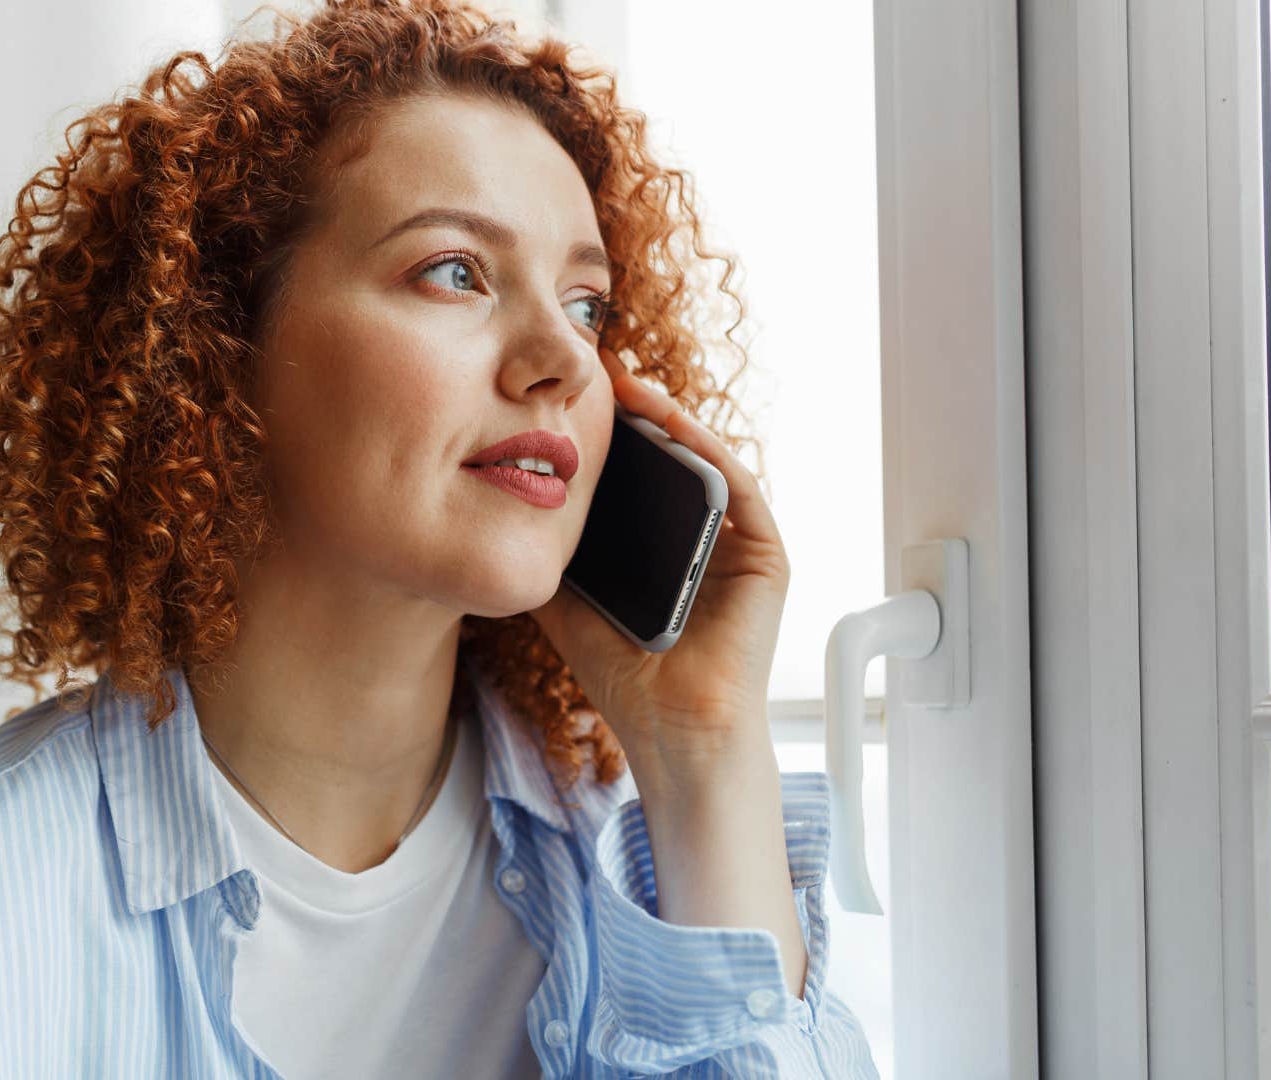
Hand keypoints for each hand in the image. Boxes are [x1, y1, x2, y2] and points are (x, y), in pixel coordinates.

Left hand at [527, 348, 789, 769]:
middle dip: (641, 414)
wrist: (670, 732)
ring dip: (674, 420)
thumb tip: (501, 509)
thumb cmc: (624, 677)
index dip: (613, 435)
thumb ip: (550, 557)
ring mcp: (740, 547)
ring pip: (708, 465)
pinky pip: (740, 491)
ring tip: (631, 388)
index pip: (642, 477)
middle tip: (601, 373)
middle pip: (676, 461)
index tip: (572, 396)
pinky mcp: (768, 558)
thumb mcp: (569, 602)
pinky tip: (675, 427)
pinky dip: (710, 454)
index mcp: (666, 548)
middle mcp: (707, 540)